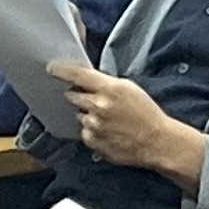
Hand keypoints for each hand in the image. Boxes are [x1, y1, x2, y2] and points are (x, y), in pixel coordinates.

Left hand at [54, 62, 206, 186]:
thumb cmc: (147, 113)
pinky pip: (84, 131)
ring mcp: (93, 125)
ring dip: (88, 114)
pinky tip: (108, 131)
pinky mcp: (92, 141)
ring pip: (79, 115)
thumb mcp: (130, 88)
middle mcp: (98, 106)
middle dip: (78, 95)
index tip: (52, 67)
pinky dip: (92, 130)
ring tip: (108, 119)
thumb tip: (87, 82)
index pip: (78, 75)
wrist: (156, 141)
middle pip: (72, 95)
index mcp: (109, 89)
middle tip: (93, 99)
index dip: (62, 70)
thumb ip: (107, 84)